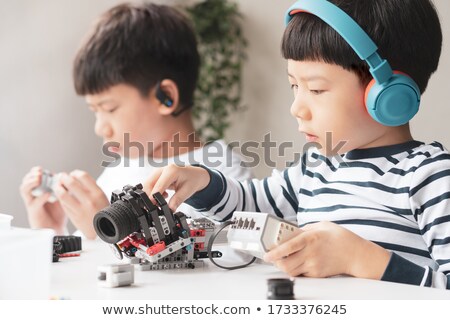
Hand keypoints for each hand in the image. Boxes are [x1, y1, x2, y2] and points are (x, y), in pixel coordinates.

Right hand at [20, 166, 66, 233]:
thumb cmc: (60, 212)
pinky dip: (40, 198)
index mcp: (40, 190)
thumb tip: (68, 176)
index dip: (35, 172)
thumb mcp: (64, 197)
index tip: (42, 169)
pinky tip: (47, 194)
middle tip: (39, 173)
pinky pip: (34, 203)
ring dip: (31, 183)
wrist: (58, 229)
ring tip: (39, 179)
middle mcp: (34, 195)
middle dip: (32, 175)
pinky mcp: (34, 212)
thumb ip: (64, 187)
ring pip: (24, 190)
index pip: (33, 177)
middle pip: (26, 181)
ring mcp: (33, 203)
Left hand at [54, 170, 108, 238]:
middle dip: (64, 177)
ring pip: (63, 194)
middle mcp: (89, 201)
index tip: (73, 174)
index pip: (83, 176)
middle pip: (71, 183)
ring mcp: (80, 209)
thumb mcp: (102, 197)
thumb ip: (90, 188)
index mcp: (98, 193)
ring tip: (57, 186)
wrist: (102, 232)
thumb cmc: (103, 213)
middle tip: (61, 176)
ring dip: (58, 187)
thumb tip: (77, 177)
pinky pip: (63, 204)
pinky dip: (60, 198)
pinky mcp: (73, 216)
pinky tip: (61, 196)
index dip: (75, 173)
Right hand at [143, 164, 210, 210]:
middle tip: (155, 206)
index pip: (158, 185)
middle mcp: (163, 169)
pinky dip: (153, 192)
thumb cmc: (193, 179)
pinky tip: (163, 194)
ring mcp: (159, 171)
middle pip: (149, 183)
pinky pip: (150, 184)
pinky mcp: (157, 175)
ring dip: (151, 194)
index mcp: (171, 170)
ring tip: (164, 198)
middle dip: (149, 196)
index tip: (153, 204)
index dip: (153, 196)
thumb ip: (177, 200)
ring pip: (148, 184)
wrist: (195, 175)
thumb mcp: (187, 191)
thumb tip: (170, 209)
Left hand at [264, 221, 389, 278]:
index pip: (288, 247)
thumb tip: (290, 233)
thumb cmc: (340, 238)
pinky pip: (301, 274)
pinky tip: (298, 263)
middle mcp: (311, 253)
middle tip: (273, 257)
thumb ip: (304, 229)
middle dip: (276, 262)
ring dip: (284, 267)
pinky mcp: (318, 274)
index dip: (274, 251)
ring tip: (285, 259)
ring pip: (291, 271)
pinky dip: (295, 270)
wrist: (356, 254)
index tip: (266, 254)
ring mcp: (314, 265)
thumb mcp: (321, 225)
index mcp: (311, 238)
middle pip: (286, 264)